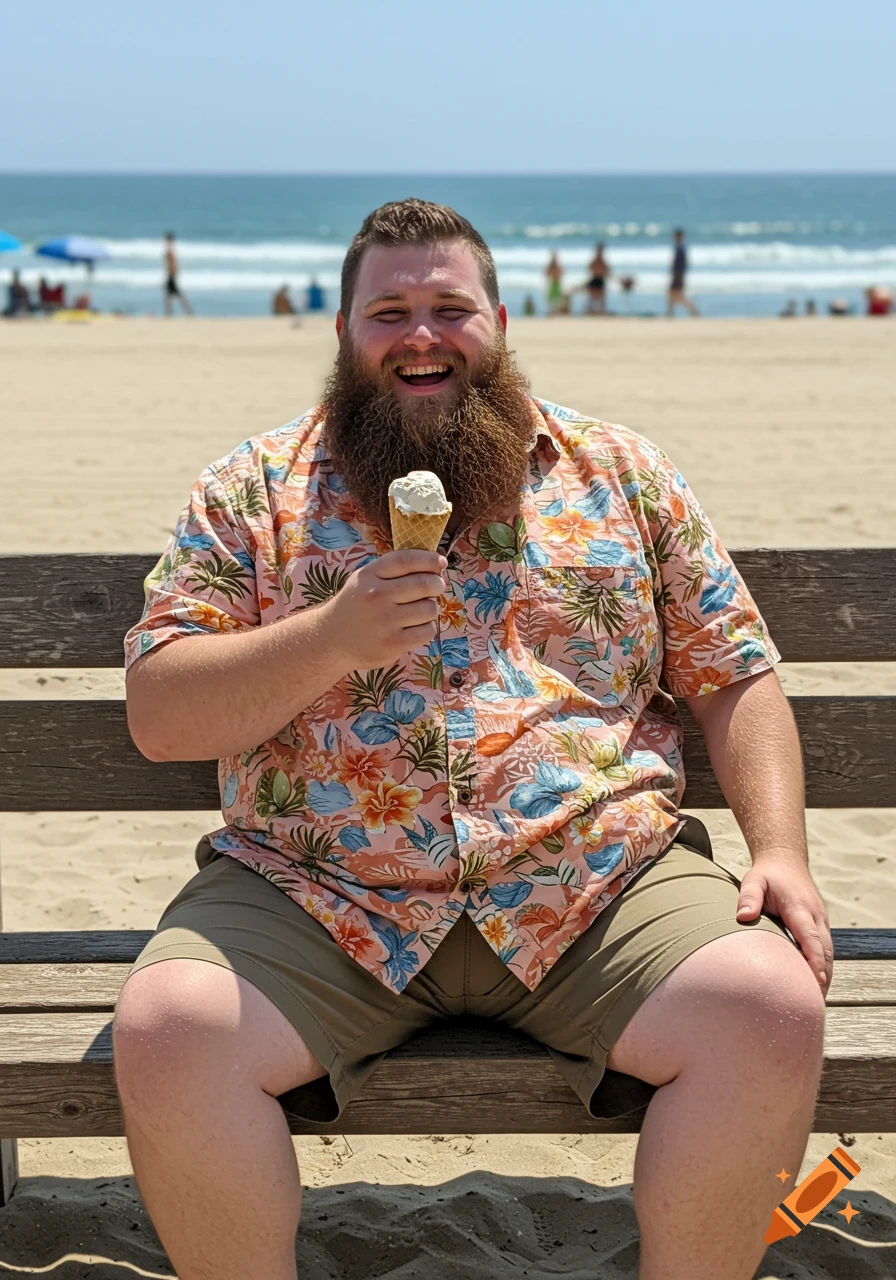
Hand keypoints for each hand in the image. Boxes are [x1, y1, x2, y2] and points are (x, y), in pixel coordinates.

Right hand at [323, 549, 448, 668]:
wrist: (331, 639)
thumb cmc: (356, 605)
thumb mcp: (364, 579)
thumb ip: (393, 570)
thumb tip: (437, 564)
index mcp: (369, 575)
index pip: (407, 560)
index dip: (430, 559)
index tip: (441, 563)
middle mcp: (376, 596)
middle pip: (425, 584)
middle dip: (437, 584)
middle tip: (437, 587)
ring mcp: (385, 621)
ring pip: (430, 608)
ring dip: (431, 608)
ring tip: (420, 610)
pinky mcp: (393, 643)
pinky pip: (427, 631)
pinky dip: (427, 628)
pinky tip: (415, 627)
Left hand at [735, 854, 833, 994]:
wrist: (786, 861)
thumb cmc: (768, 874)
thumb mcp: (754, 879)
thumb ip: (748, 897)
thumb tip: (743, 917)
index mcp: (800, 907)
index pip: (811, 937)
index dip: (814, 960)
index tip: (816, 981)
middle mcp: (816, 916)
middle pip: (825, 951)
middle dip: (822, 976)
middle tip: (813, 1003)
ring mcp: (821, 922)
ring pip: (828, 953)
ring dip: (824, 975)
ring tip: (814, 1002)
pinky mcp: (820, 926)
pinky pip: (825, 950)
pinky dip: (823, 967)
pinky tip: (814, 985)